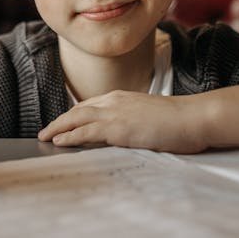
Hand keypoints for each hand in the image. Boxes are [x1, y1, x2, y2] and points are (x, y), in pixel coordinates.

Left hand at [38, 90, 209, 153]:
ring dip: (58, 128)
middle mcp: (114, 100)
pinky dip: (69, 136)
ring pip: (77, 118)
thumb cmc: (179, 120)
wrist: (193, 117)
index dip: (74, 115)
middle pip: (78, 110)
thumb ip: (132, 121)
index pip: (90, 105)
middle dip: (60, 121)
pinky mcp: (118, 127)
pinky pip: (85, 131)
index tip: (62, 123)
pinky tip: (59, 142)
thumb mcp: (149, 117)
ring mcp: (115, 112)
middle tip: (45, 131)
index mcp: (122, 97)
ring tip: (44, 137)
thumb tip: (123, 132)